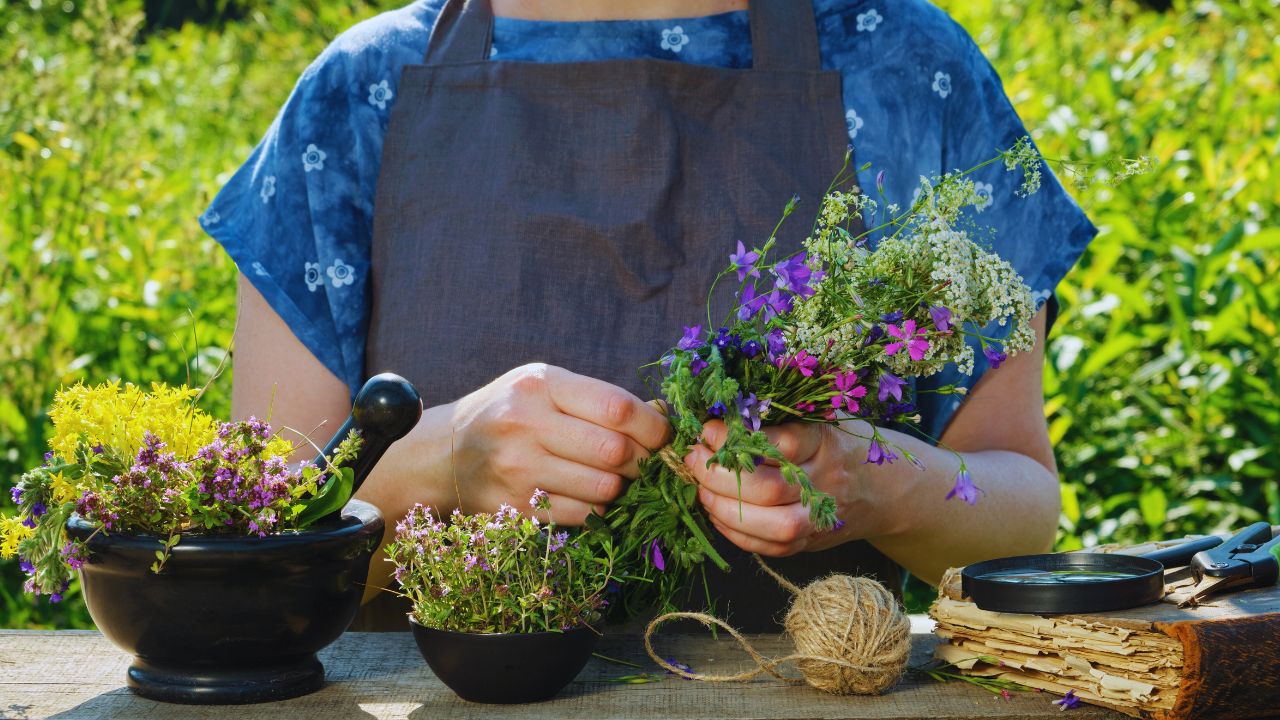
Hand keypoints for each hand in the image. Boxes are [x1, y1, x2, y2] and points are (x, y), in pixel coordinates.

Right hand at [449, 363, 669, 524]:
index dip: (653, 427)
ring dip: (622, 488)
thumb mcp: (547, 387)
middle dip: (643, 461)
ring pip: (604, 488)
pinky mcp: (516, 507)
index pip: (617, 408)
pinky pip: (583, 515)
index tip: (663, 437)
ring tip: (615, 478)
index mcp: (541, 384)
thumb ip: (600, 398)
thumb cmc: (512, 413)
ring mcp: (518, 468)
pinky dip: (598, 509)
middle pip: (615, 452)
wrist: (446, 454)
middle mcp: (526, 423)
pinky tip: (589, 495)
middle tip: (644, 463)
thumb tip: (663, 414)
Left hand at [687, 419, 877, 556]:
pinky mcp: (812, 542)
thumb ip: (778, 420)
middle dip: (720, 476)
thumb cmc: (839, 444)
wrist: (884, 488)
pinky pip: (771, 548)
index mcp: (826, 443)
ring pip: (771, 525)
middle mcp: (826, 482)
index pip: (779, 445)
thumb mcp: (819, 420)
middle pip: (768, 489)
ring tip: (701, 490)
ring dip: (725, 509)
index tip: (707, 430)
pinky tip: (716, 513)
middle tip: (694, 459)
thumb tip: (719, 418)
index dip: (736, 439)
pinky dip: (736, 534)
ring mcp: (820, 518)